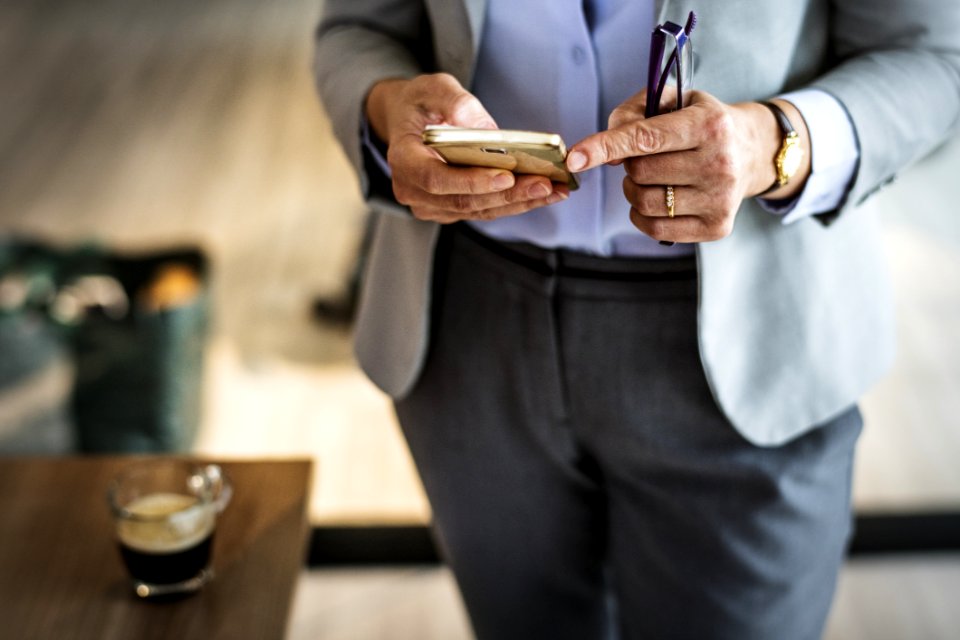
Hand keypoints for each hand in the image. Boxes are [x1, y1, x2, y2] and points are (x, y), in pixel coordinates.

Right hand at [365, 73, 568, 222]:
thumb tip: (487, 130)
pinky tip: (543, 193)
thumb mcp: (433, 88)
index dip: (471, 181)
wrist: (407, 120)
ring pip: (478, 211)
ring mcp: (431, 205)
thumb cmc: (420, 103)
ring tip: (554, 190)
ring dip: (518, 203)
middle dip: (508, 195)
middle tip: (544, 184)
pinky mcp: (449, 209)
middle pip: (463, 201)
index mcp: (403, 159)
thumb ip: (455, 102)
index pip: (435, 178)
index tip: (506, 176)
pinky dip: (514, 203)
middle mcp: (412, 190)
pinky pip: (484, 210)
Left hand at [566, 89, 809, 242]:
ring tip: (651, 177)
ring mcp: (720, 199)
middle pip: (640, 172)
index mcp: (708, 125)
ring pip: (644, 202)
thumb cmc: (700, 122)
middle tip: (645, 156)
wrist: (753, 151)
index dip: (604, 147)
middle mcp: (719, 163)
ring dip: (633, 190)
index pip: (645, 138)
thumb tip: (607, 154)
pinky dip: (642, 215)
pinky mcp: (717, 227)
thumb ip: (632, 114)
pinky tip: (656, 199)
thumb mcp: (673, 101)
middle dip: (630, 164)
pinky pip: (656, 228)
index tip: (574, 158)